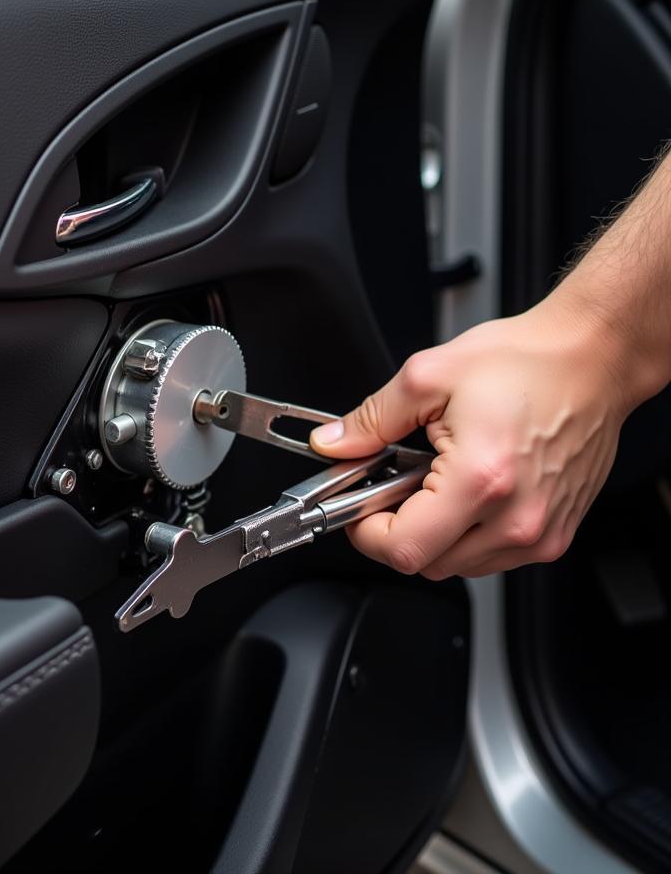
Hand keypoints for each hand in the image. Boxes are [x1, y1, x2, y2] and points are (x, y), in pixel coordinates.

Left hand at [309, 300, 634, 578]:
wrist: (592, 359)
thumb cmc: (527, 362)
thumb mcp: (428, 376)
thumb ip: (371, 419)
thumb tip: (333, 444)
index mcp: (480, 481)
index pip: (403, 549)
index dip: (366, 533)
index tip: (359, 508)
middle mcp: (517, 519)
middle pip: (427, 564)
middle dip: (398, 529)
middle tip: (397, 483)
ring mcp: (541, 534)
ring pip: (459, 565)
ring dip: (435, 534)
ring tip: (438, 480)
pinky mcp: (555, 535)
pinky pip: (492, 557)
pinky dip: (468, 533)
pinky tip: (469, 489)